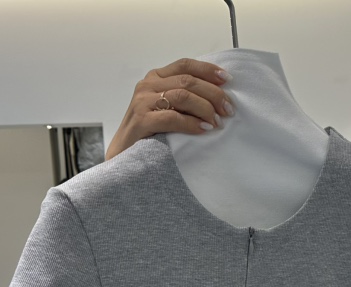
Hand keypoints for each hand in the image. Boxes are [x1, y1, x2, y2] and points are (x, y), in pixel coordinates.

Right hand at [105, 58, 234, 160]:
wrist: (122, 156)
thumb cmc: (148, 134)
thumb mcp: (166, 109)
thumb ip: (183, 99)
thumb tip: (217, 96)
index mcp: (155, 78)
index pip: (185, 65)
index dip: (208, 70)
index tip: (228, 80)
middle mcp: (147, 85)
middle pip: (187, 81)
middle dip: (213, 94)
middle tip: (228, 110)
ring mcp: (142, 102)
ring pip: (182, 95)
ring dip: (205, 108)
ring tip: (218, 122)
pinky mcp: (141, 121)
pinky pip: (172, 118)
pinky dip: (192, 124)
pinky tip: (204, 130)